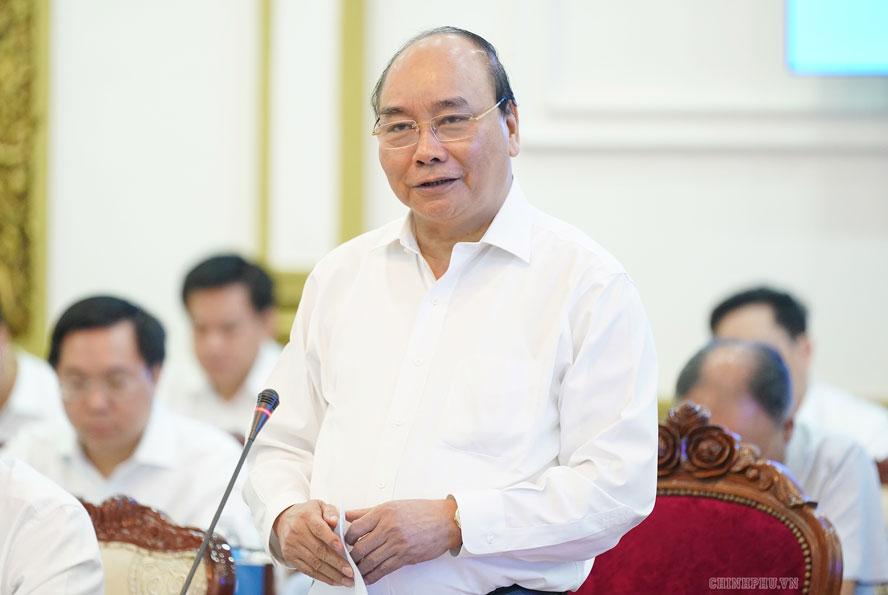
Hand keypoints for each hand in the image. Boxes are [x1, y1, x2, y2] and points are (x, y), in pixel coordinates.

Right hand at [273, 500, 354, 586]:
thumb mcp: (320, 506)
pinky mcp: (290, 557)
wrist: (284, 519)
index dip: (331, 539)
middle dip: (336, 563)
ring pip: (314, 563)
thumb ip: (330, 512)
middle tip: (350, 572)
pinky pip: (307, 570)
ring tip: (346, 580)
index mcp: (307, 517)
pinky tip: (334, 580)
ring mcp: (292, 546)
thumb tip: (334, 521)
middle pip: (318, 550)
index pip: (319, 529)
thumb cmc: (308, 513)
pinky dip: (322, 577)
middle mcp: (297, 532)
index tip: (342, 548)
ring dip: (331, 574)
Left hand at [344, 498, 460, 583]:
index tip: (346, 542)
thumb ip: (367, 511)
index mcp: (384, 512)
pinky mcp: (405, 556)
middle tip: (348, 559)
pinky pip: (384, 569)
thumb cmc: (421, 511)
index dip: (347, 538)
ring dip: (360, 568)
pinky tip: (367, 577)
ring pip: (370, 560)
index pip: (356, 528)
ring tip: (355, 570)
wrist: (446, 521)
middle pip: (361, 547)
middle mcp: (389, 527)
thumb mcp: (393, 505)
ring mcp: (397, 543)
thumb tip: (347, 514)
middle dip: (351, 556)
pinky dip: (372, 575)